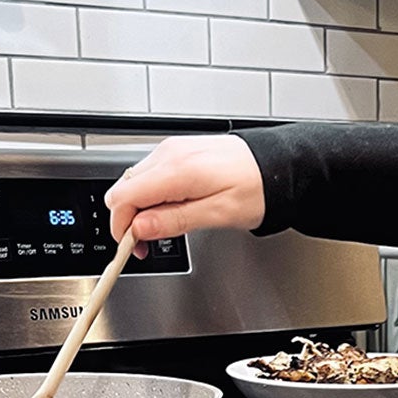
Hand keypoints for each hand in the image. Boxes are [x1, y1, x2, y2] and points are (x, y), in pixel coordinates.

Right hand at [103, 135, 264, 257]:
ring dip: (140, 208)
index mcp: (176, 169)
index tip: (133, 247)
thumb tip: (140, 228)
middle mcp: (169, 154)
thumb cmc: (256, 189)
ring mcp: (171, 150)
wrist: (276, 165)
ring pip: (134, 183)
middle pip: (123, 189)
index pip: (123, 197)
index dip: (122, 226)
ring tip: (162, 228)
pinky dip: (151, 195)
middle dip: (128, 219)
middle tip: (147, 244)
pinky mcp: (177, 152)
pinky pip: (150, 175)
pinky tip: (169, 209)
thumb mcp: (217, 215)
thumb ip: (174, 220)